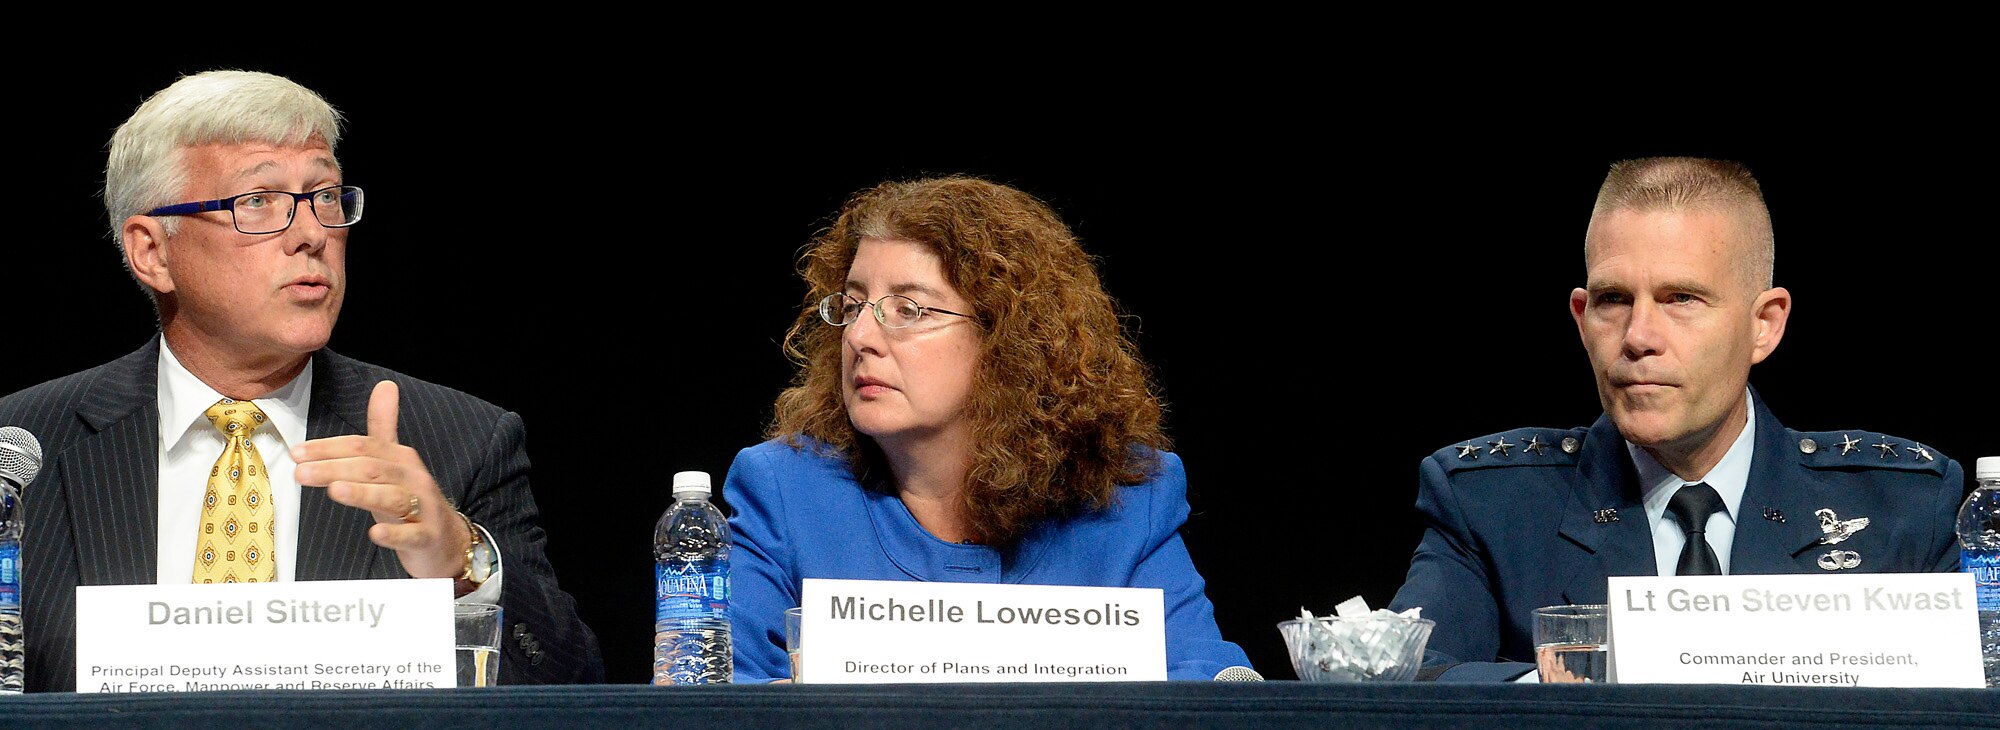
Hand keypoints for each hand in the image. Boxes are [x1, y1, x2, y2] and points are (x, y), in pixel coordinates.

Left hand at [292, 380, 469, 580]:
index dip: (329, 448)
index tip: (296, 453)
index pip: (363, 446)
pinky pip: (411, 534)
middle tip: (300, 473)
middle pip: (372, 468)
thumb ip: (385, 425)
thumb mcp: (396, 462)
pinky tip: (375, 532)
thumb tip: (385, 384)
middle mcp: (413, 479)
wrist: (447, 539)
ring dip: (363, 493)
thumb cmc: (412, 500)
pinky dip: (394, 533)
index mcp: (401, 458)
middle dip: (335, 468)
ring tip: (335, 491)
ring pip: (391, 497)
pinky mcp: (427, 536)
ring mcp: (423, 508)